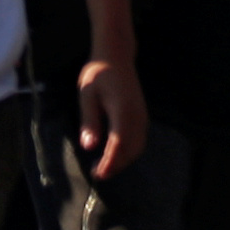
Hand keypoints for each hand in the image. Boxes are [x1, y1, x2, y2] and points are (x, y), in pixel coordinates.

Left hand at [74, 52, 146, 183]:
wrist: (116, 55)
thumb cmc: (98, 73)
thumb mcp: (87, 95)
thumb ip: (90, 121)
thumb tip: (89, 146)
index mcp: (122, 110)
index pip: (118, 143)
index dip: (110, 162)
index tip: (99, 173)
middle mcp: (136, 116)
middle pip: (131, 149)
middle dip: (116, 165)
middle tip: (98, 173)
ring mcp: (142, 115)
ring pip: (138, 146)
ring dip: (123, 160)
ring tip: (105, 166)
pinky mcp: (142, 115)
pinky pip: (140, 139)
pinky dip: (129, 151)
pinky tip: (116, 153)